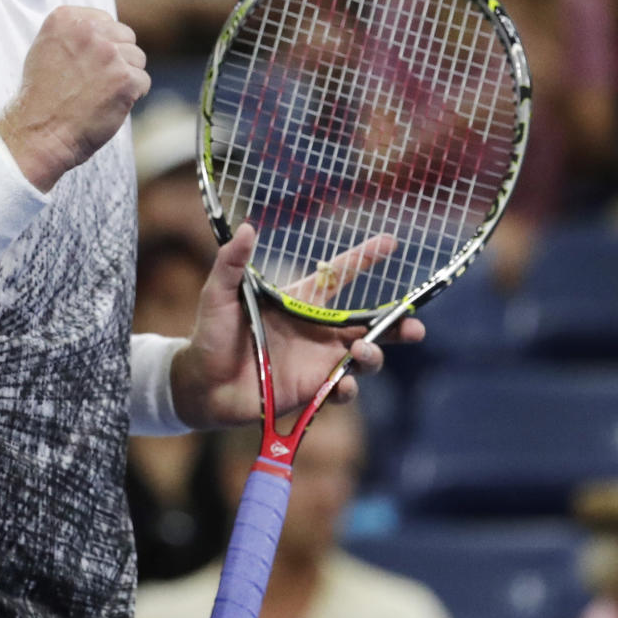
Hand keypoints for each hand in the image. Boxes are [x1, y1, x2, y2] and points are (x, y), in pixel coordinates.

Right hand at [0, 6, 149, 191]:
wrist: (39, 133)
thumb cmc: (41, 98)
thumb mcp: (45, 50)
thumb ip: (73, 34)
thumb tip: (106, 30)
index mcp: (65, 18)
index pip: (105, 21)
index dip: (103, 45)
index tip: (88, 66)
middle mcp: (88, 31)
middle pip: (125, 37)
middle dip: (118, 59)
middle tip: (97, 84)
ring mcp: (108, 54)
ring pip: (138, 58)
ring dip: (126, 78)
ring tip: (101, 96)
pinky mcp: (125, 78)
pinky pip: (143, 81)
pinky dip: (132, 97)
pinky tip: (111, 106)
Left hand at [171, 223, 423, 429]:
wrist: (201, 384)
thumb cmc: (210, 334)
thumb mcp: (218, 294)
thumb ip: (231, 264)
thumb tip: (245, 228)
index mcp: (300, 301)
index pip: (339, 275)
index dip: (365, 259)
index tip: (391, 242)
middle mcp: (316, 330)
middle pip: (368, 323)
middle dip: (397, 324)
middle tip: (415, 326)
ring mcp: (317, 361)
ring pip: (363, 357)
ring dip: (374, 356)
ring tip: (363, 352)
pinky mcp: (311, 390)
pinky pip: (341, 389)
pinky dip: (347, 387)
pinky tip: (340, 384)